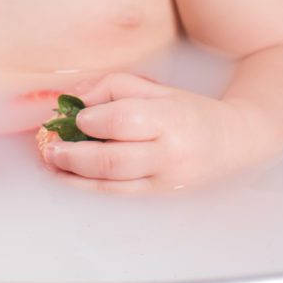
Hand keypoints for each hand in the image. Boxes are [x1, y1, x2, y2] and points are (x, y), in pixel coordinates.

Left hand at [37, 70, 267, 194]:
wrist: (231, 141)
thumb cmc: (188, 110)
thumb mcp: (156, 88)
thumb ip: (114, 87)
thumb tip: (75, 99)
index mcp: (170, 117)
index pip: (123, 120)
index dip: (92, 119)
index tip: (76, 116)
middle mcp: (169, 152)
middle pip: (114, 159)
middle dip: (75, 154)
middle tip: (50, 146)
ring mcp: (165, 178)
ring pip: (113, 182)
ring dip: (75, 174)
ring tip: (52, 162)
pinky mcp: (160, 194)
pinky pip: (119, 193)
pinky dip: (88, 186)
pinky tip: (69, 177)